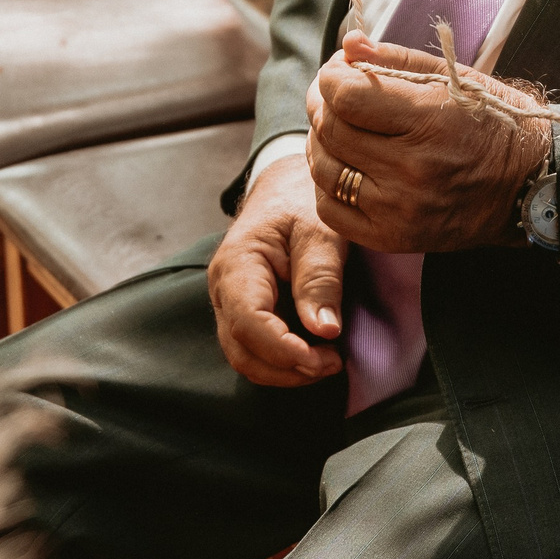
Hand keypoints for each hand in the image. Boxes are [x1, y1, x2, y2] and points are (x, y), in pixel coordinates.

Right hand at [206, 154, 346, 388]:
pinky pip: (255, 349)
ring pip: (245, 357)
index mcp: (237, 265)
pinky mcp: (244, 312)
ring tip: (329, 361)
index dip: (284, 350)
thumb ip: (321, 278)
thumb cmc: (302, 202)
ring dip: (286, 371)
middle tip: (334, 362)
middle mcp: (224, 289)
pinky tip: (316, 353)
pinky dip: (283, 362)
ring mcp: (230, 304)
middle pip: (242, 351)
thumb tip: (324, 331)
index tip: (326, 358)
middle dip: (287, 368)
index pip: (248, 322)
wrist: (287, 186)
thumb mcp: (321, 231)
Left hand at [304, 32, 548, 253]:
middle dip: (323, 102)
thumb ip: (395, 59)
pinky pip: (332, 211)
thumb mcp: (455, 79)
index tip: (342, 68)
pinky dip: (328, 185)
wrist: (530, 185)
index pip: (346, 95)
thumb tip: (349, 44)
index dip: (332, 75)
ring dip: (322, 141)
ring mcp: (400, 209)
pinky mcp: (394, 237)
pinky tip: (346, 166)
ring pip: (324, 169)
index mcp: (430, 121)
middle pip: (331, 130)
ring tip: (338, 127)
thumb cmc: (494, 124)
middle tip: (335, 93)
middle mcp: (411, 169)